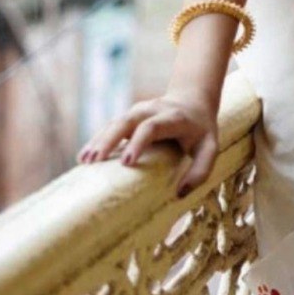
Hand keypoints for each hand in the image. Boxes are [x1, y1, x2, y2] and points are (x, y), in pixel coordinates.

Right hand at [76, 92, 219, 196]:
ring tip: (84, 162)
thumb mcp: (210, 148)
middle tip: (94, 161)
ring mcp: (138, 111)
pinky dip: (97, 139)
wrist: (192, 100)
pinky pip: (110, 126)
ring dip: (98, 140)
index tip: (126, 162)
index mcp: (173, 118)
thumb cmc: (201, 130)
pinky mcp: (129, 117)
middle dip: (109, 139)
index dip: (138, 142)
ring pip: (115, 122)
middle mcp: (152, 111)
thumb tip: (179, 194)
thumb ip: (200, 170)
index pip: (152, 127)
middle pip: (126, 120)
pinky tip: (84, 157)